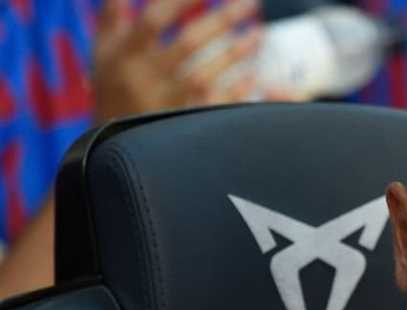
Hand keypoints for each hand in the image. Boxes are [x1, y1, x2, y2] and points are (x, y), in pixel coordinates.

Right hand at [92, 0, 262, 123]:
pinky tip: (254, 76)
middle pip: (189, 44)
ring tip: (258, 35)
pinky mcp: (185, 127)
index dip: (181, 1)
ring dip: (236, 54)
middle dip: (222, 20)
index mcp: (123, 56)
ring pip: (206, 75)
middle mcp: (145, 80)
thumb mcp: (103, 54)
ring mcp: (167, 105)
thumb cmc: (112, 92)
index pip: (153, 20)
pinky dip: (236, 90)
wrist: (114, 152)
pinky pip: (216, 106)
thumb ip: (112, 18)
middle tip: (250, 4)